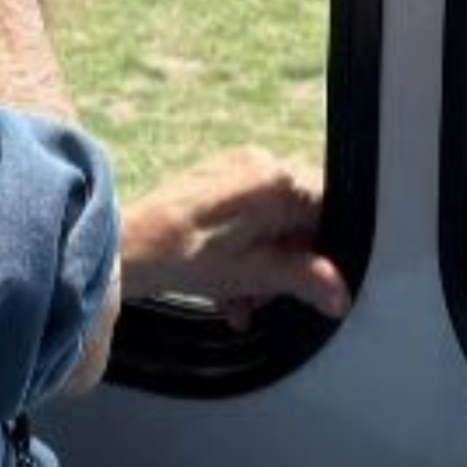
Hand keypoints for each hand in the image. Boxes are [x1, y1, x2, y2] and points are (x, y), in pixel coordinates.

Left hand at [118, 146, 351, 325]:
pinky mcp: (207, 182)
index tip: (319, 281)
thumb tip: (340, 293)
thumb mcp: (260, 274)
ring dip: (259, 268)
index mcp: (279, 179)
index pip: (330, 210)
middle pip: (296, 221)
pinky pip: (241, 219)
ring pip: (268, 225)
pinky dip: (238, 253)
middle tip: (268, 298)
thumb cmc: (190, 256)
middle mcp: (258, 163)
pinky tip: (224, 291)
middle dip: (285, 266)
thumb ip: (308, 280)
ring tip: (239, 303)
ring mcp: (230, 169)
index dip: (327, 250)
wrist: (125, 247)